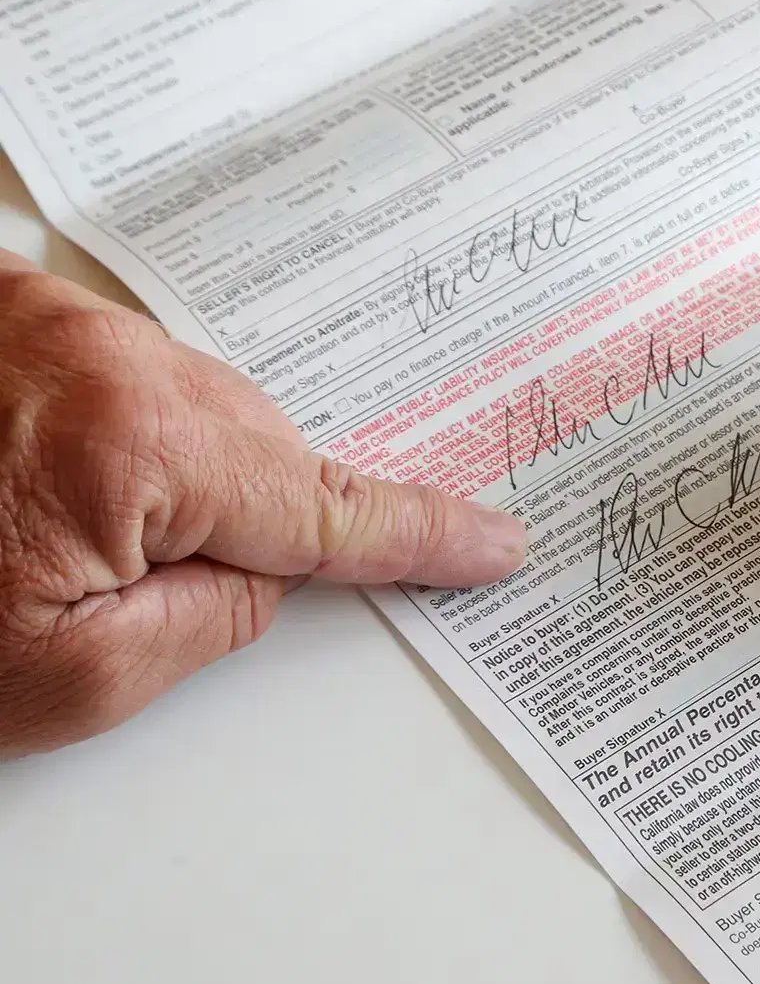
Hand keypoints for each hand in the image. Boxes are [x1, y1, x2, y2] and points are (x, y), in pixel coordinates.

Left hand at [0, 253, 524, 754]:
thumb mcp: (63, 679)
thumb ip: (211, 622)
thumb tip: (266, 570)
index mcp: (136, 441)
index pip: (328, 505)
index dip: (422, 534)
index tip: (488, 541)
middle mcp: (102, 350)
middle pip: (256, 443)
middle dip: (241, 515)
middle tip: (138, 588)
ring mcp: (47, 312)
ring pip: (187, 405)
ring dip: (164, 474)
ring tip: (45, 536)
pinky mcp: (10, 304)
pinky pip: (126, 368)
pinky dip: (118, 428)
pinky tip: (38, 476)